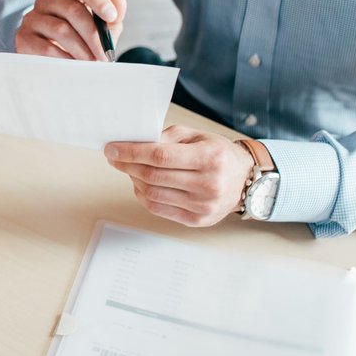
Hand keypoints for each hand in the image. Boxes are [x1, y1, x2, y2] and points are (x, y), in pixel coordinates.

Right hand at [15, 0, 126, 60]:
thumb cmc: (80, 40)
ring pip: (61, 29)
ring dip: (81, 49)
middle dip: (93, 34)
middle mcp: (47, 0)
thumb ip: (112, 17)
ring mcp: (32, 17)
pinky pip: (47, 47)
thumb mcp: (100, 29)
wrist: (50, 59)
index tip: (111, 16)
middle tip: (105, 54)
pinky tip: (73, 65)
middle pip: (73, 10)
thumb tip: (119, 2)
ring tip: (91, 62)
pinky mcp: (24, 37)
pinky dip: (65, 58)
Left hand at [104, 125, 253, 226]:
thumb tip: (136, 143)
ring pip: (152, 194)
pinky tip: (141, 184)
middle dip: (127, 165)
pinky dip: (143, 195)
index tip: (112, 148)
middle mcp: (208, 184)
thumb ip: (167, 137)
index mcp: (209, 158)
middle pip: (153, 176)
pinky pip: (159, 209)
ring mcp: (203, 206)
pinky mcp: (197, 221)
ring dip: (133, 180)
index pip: (160, 156)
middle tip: (115, 157)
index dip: (131, 153)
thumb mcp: (196, 135)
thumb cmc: (218, 154)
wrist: (244, 180)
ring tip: (129, 169)